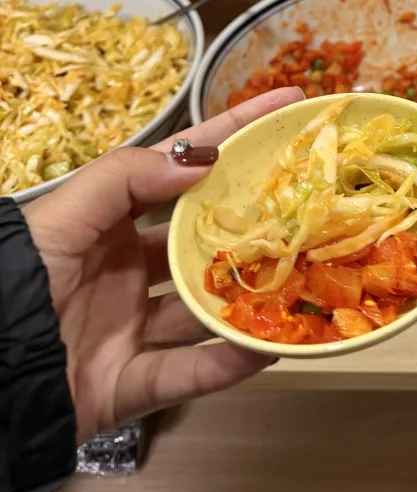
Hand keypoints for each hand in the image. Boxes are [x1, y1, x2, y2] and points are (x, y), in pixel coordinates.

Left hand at [23, 86, 304, 441]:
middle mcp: (126, 271)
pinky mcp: (130, 386)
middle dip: (255, 223)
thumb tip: (201, 160)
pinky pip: (188, 374)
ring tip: (301, 279)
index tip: (289, 105)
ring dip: (250, 298)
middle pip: (205, 240)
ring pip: (205, 309)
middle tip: (310, 205)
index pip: (182, 166)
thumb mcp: (61, 216)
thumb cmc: (14, 281)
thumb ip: (125, 178)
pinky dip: (227, 364)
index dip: (234, 134)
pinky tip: (266, 348)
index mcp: (109, 223)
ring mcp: (130, 328)